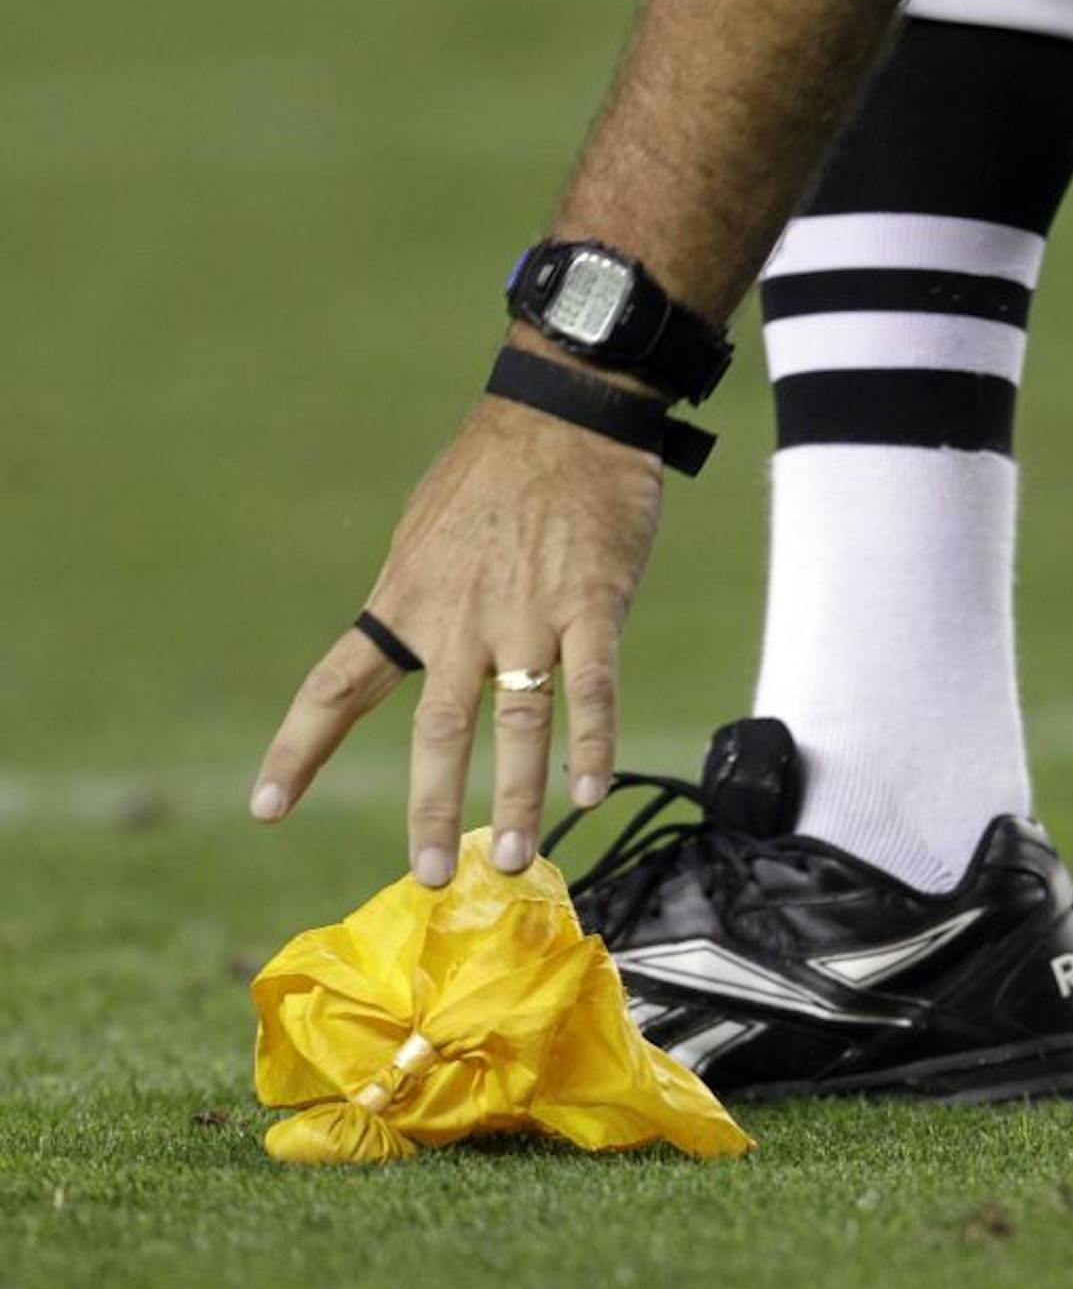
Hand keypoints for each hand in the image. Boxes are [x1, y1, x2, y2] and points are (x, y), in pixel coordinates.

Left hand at [251, 389, 663, 884]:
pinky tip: (588, 790)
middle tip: (432, 875)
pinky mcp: (591, 603)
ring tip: (513, 856)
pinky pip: (591, 685)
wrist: (564, 413)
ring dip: (514, 795)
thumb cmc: (493, 474)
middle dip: (430, 807)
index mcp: (406, 601)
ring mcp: (527, 613)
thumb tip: (409, 650)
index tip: (265, 808)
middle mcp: (459, 618)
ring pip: (517, 719)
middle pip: (436, 728)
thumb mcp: (427, 535)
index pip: (338, 687)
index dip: (298, 751)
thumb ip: (419, 602)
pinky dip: (592, 741)